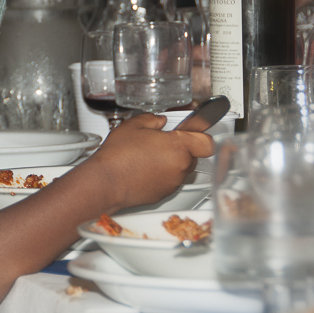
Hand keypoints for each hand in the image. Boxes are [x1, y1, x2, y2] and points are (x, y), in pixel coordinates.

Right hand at [89, 113, 213, 210]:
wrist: (106, 182)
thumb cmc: (118, 156)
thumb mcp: (133, 125)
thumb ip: (152, 119)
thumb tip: (158, 121)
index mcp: (178, 147)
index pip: (207, 142)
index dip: (201, 135)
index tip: (192, 132)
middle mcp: (180, 166)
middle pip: (194, 155)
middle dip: (181, 148)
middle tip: (162, 143)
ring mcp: (173, 182)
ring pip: (181, 169)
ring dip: (171, 162)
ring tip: (150, 156)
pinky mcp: (164, 194)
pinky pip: (170, 181)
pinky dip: (162, 175)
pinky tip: (145, 169)